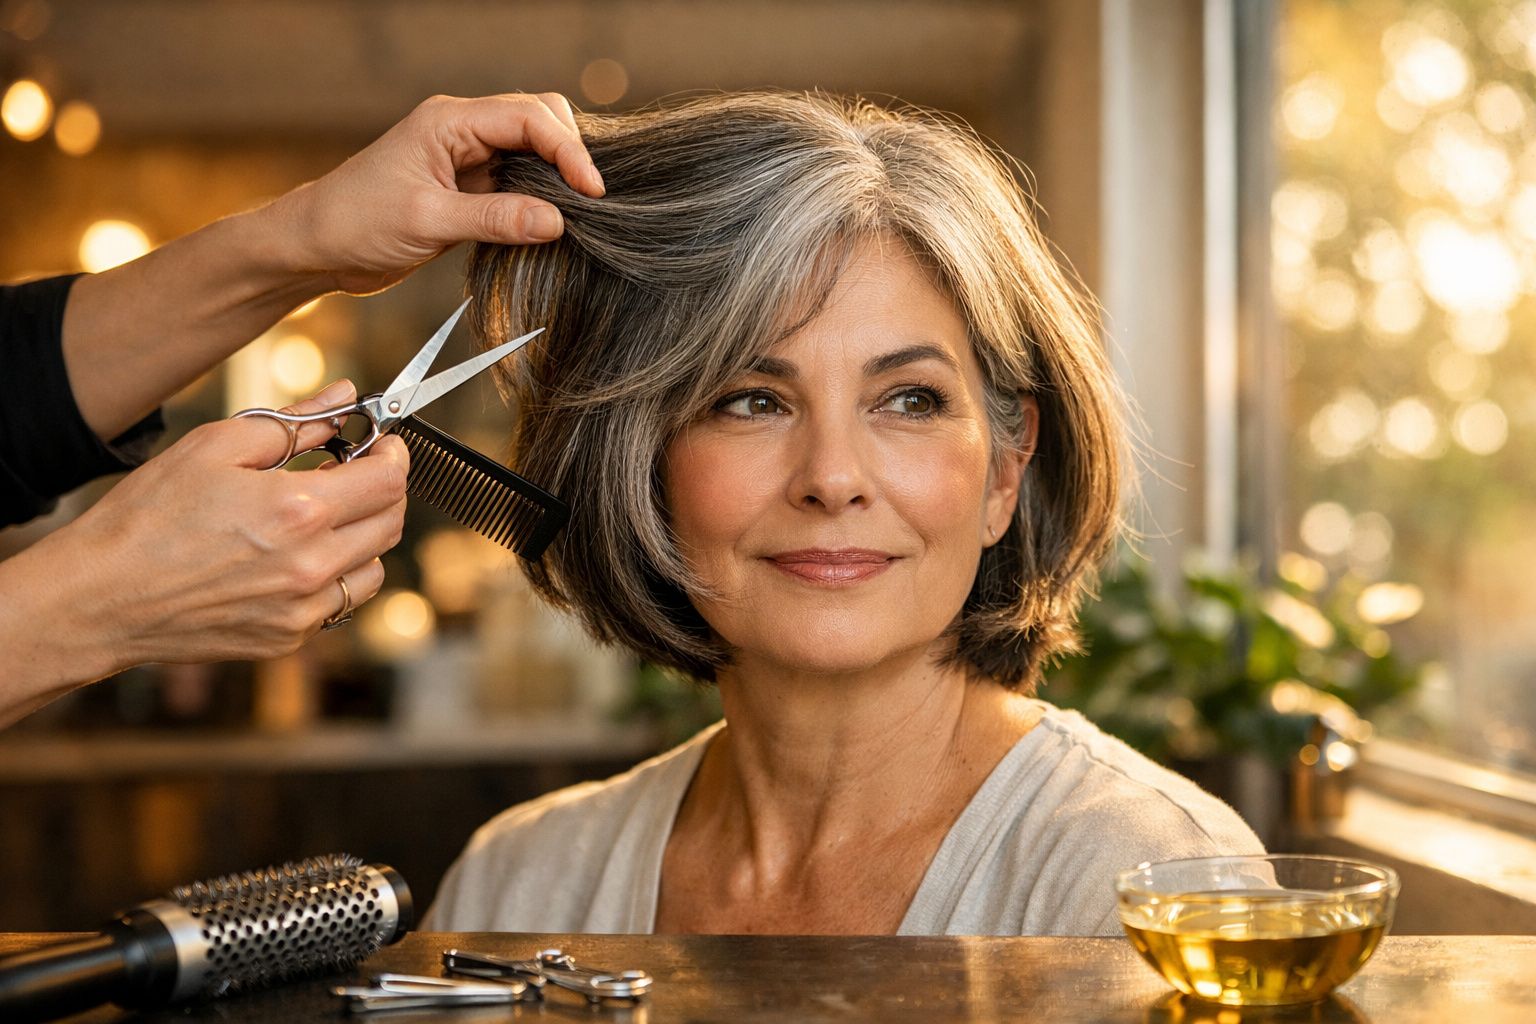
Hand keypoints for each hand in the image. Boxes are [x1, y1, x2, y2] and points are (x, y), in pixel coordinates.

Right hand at [39, 379, 408, 673]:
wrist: (100, 597)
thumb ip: (294, 421)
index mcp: (298, 512)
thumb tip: (345, 399)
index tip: (383, 443)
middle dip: (383, 490)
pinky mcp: (289, 638)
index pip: (389, 480)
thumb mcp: (215, 446)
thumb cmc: (147, 518)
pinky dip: (333, 575)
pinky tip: (293, 556)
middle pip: (391, 523)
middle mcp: (311, 566)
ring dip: (362, 536)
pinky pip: (339, 601)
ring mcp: (303, 610)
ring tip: (319, 518)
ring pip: (374, 566)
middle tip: (352, 473)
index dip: (394, 454)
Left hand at [270, 92, 605, 293]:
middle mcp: (462, 131)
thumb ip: (495, 219)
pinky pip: (519, 184)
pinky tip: (549, 225)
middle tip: (590, 202)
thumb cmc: (356, 224)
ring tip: (577, 215)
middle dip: (569, 154)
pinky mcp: (468, 189)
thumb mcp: (428, 222)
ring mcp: (467, 159)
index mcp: (449, 121)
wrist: (316, 247)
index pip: (528, 118)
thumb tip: (557, 221)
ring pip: (533, 153)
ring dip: (557, 178)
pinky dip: (540, 200)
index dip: (567, 151)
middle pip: (539, 121)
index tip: (592, 192)